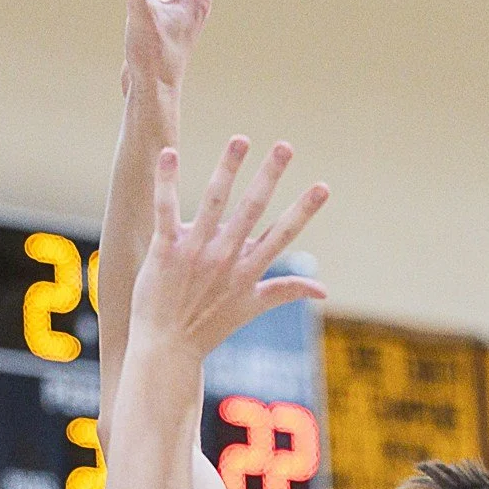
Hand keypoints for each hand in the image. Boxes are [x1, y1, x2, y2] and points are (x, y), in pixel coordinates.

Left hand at [134, 137, 327, 359]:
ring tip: (241, 139)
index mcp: (248, 270)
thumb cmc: (208, 327)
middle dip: (270, 177)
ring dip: (228, 169)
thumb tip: (323, 290)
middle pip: (252, 210)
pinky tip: (170, 153)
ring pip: (214, 202)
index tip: (323, 186)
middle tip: (285, 146)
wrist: (166, 348)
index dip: (303, 210)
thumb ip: (286, 291)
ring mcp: (195, 253)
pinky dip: (167, 182)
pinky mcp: (165, 250)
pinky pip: (166, 210)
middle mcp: (225, 258)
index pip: (282, 234)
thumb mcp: (252, 308)